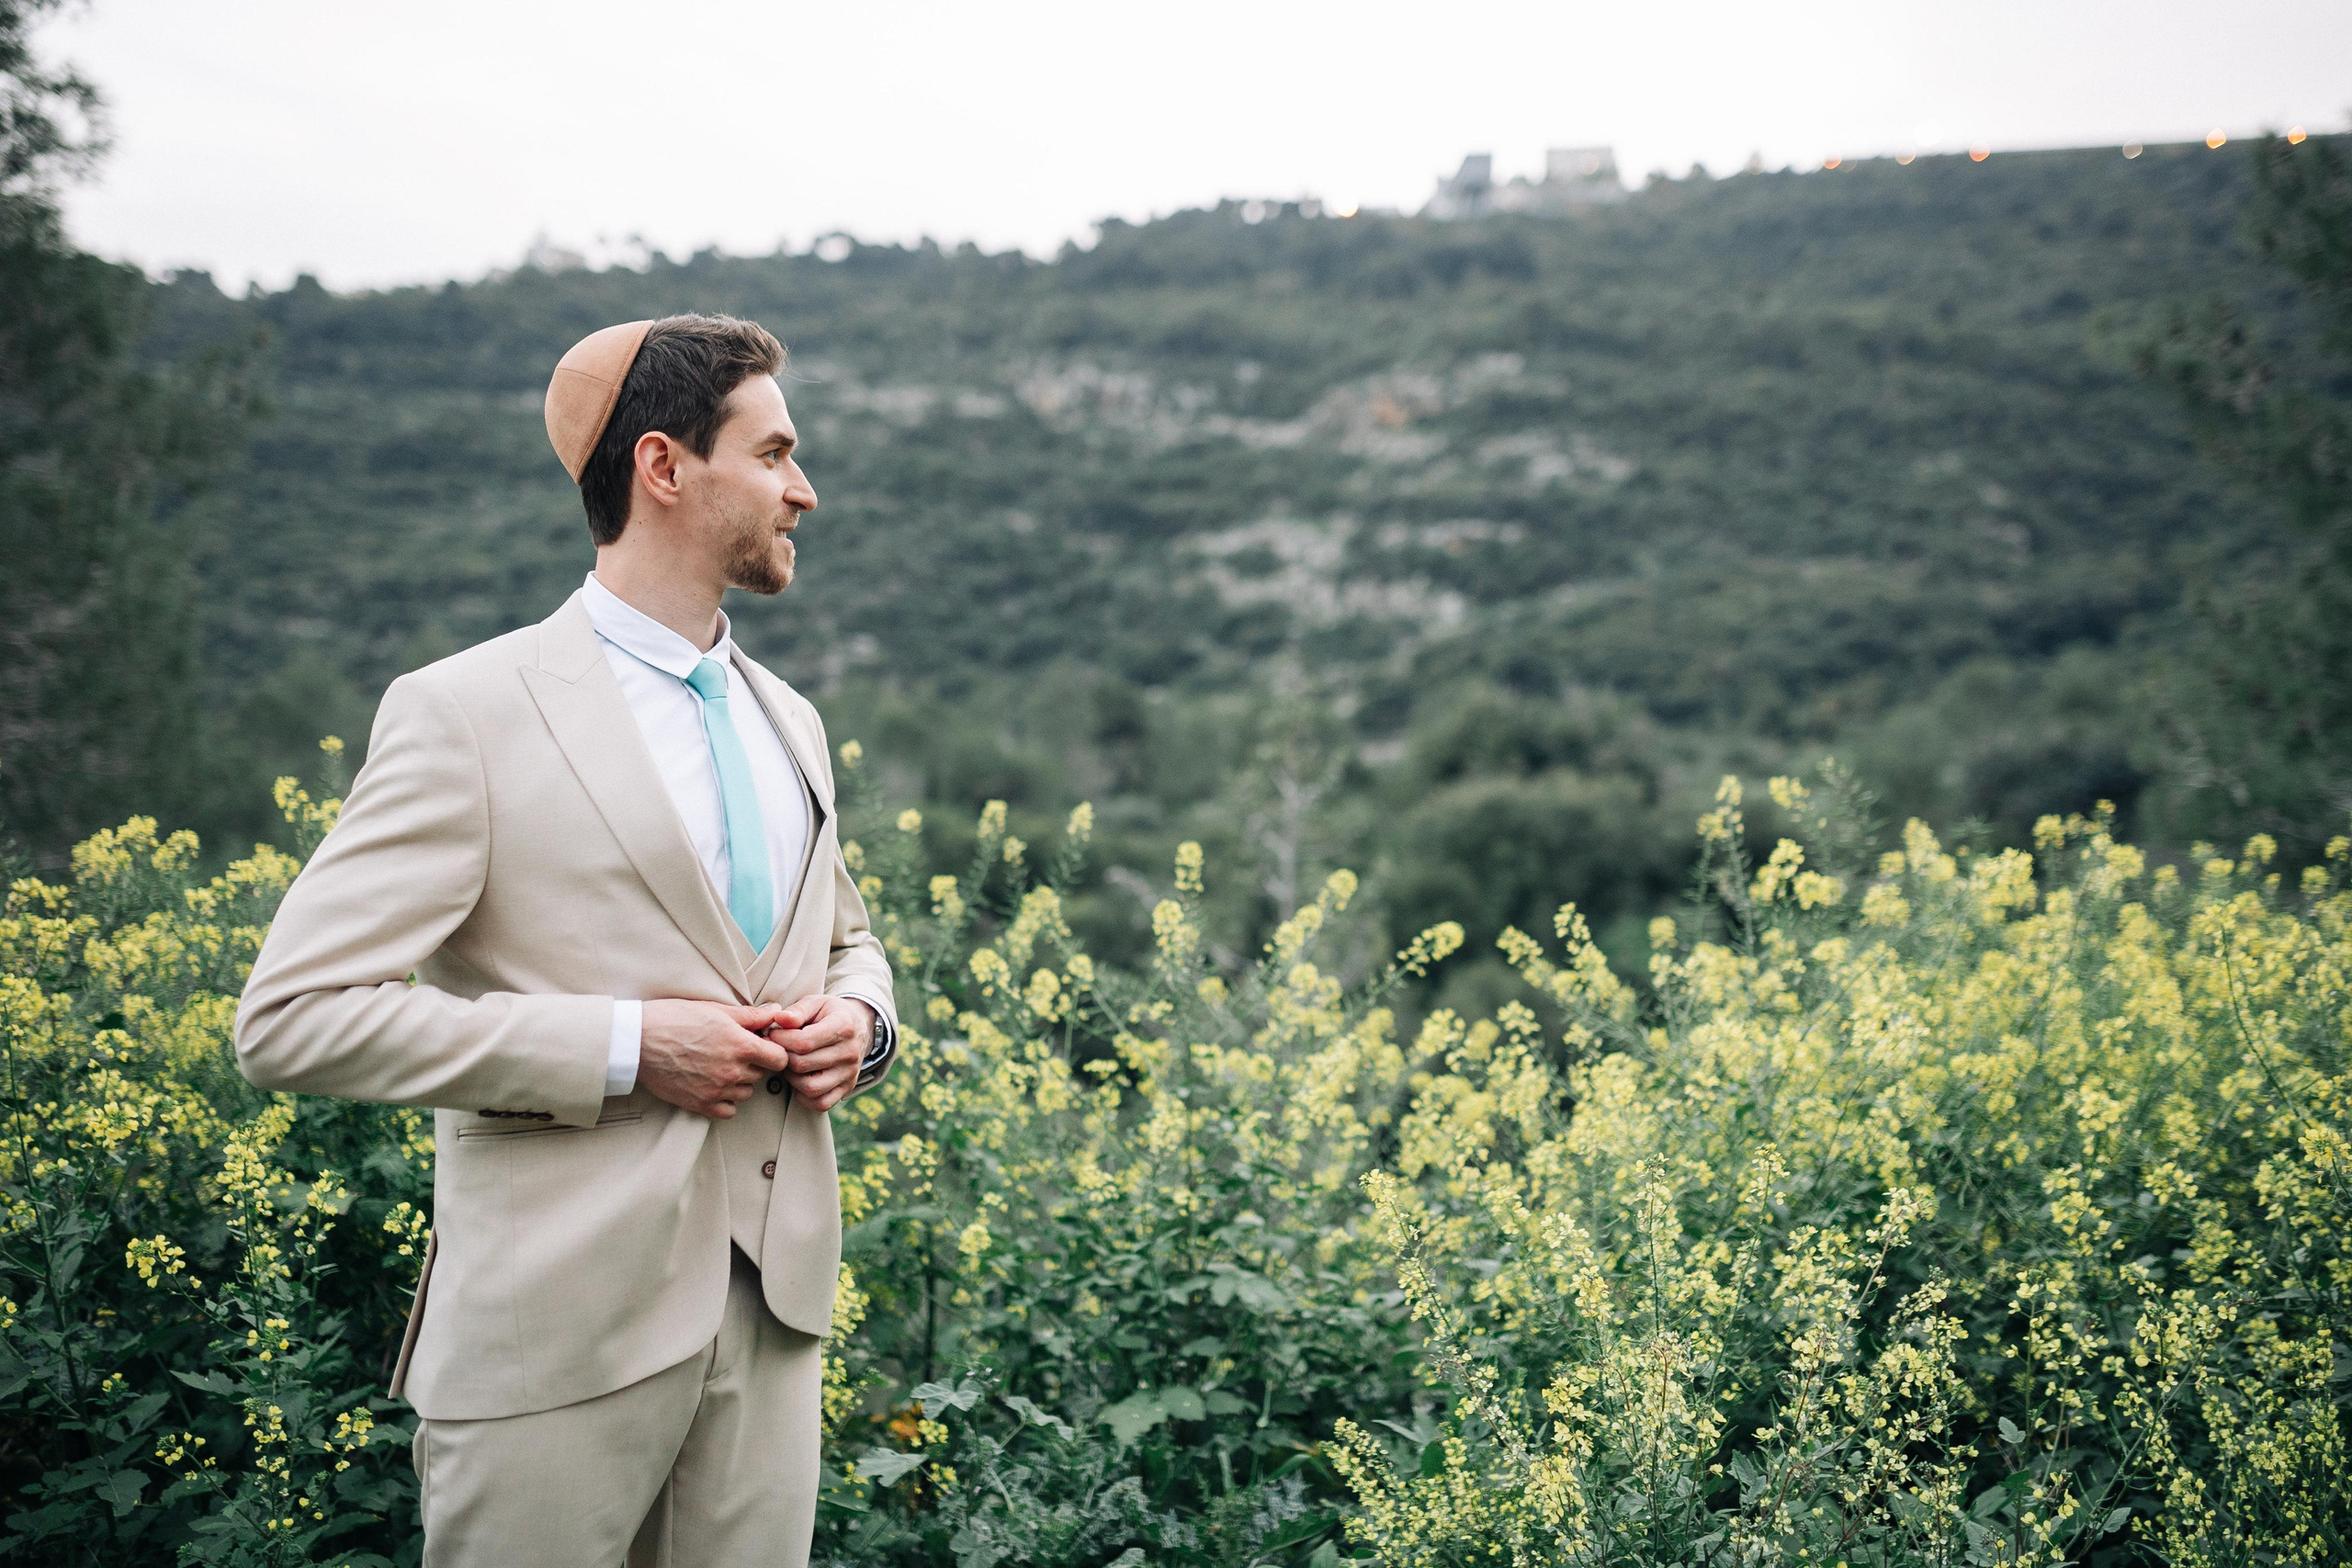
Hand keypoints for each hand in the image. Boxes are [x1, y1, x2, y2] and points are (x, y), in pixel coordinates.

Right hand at [637, 1000, 794, 1119]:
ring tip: (719, 1067)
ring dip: (739, 1082)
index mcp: (741, 1045)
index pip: (780, 1059)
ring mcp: (717, 1090)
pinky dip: (725, 1101)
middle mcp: (732, 1071)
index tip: (763, 1048)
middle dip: (753, 1064)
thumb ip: (750, 1016)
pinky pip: (728, 1111)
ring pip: (746, 1093)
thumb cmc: (675, 1019)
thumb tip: (777, 1012)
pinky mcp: (700, 1105)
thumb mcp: (716, 1010)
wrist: (638, 1040)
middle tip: (733, 1052)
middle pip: (762, 1075)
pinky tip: (713, 1085)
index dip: (774, 1052)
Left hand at [765, 995, 874, 1112]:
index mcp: (843, 1027)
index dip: (780, 1040)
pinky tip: (800, 1080)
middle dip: (783, 1057)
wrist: (859, 1026)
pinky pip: (821, 1103)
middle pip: (802, 1065)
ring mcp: (850, 1073)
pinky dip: (805, 1097)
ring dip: (792, 1078)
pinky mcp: (847, 1088)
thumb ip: (797, 1010)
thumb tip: (779, 1019)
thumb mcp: (817, 1002)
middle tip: (779, 1049)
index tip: (774, 1034)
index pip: (803, 1042)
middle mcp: (850, 1053)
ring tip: (790, 1064)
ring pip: (810, 1088)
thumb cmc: (831, 1013)